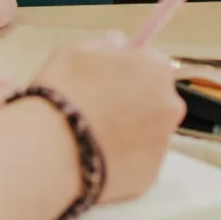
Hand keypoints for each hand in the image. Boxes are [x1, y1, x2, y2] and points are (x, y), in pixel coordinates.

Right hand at [32, 38, 183, 202]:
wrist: (52, 150)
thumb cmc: (63, 93)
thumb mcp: (75, 52)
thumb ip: (104, 45)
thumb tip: (117, 43)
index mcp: (155, 69)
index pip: (152, 63)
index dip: (129, 70)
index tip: (109, 79)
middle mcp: (168, 105)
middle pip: (156, 99)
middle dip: (134, 102)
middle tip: (99, 109)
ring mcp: (162, 144)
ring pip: (148, 133)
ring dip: (129, 132)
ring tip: (93, 137)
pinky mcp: (150, 176)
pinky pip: (138, 162)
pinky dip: (123, 159)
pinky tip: (96, 157)